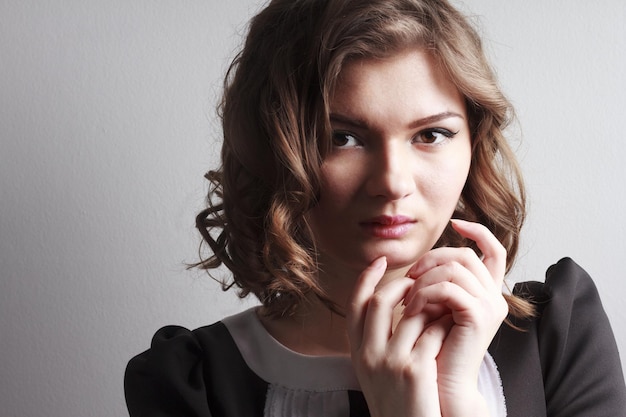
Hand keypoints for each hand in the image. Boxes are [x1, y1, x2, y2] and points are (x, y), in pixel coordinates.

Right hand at [347, 256, 452, 416]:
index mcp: (357, 352)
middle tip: (418, 281)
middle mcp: (368, 354)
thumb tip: (391, 304)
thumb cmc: (397, 402)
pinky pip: (433, 332)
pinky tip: (452, 322)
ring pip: (412, 313)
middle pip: (380, 301)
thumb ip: (377, 340)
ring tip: (442, 300)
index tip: (380, 262)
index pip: (354, 305)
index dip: (366, 279)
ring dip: (430, 303)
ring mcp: (391, 362)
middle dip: (402, 285)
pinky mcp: (416, 370)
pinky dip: (444, 323)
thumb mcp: (374, 371)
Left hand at [403, 219, 508, 415]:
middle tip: (410, 277)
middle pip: (465, 255)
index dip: (478, 231)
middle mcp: (495, 297)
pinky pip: (448, 287)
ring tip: (408, 298)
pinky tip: (411, 308)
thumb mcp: (435, 308)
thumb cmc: (432, 348)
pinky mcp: (478, 316)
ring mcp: (490, 306)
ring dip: (424, 279)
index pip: (495, 250)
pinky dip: (424, 293)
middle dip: (432, 259)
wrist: (440, 385)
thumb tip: (421, 261)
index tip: (454, 222)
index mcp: (487, 292)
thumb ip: (438, 283)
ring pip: (454, 268)